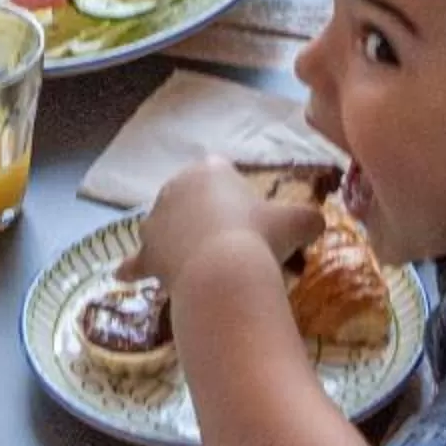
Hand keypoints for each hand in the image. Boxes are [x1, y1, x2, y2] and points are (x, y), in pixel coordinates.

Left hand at [122, 159, 323, 295]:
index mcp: (211, 170)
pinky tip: (126, 274)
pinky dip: (135, 266)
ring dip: (175, 239)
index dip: (234, 194)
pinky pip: (139, 259)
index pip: (220, 171)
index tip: (248, 218)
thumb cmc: (260, 237)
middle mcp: (178, 186)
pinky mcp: (147, 250)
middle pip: (191, 199)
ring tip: (197, 261)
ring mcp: (157, 218)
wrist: (225, 271)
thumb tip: (319, 223)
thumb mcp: (297, 222)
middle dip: (204, 218)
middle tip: (231, 245)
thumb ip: (309, 218)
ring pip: (165, 226)